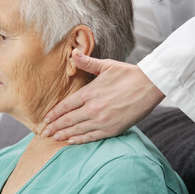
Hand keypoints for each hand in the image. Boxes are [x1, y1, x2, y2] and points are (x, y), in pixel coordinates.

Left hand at [42, 49, 164, 143]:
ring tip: (53, 137)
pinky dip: (80, 140)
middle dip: (55, 126)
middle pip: (68, 119)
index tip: (46, 119)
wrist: (150, 86)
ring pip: (78, 129)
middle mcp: (93, 108)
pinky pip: (92, 136)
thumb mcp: (106, 66)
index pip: (66, 106)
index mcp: (89, 93)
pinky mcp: (112, 129)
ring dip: (64, 134)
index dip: (54, 113)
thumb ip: (87, 62)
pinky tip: (71, 141)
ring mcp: (102, 120)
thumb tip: (74, 52)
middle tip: (44, 133)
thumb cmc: (127, 74)